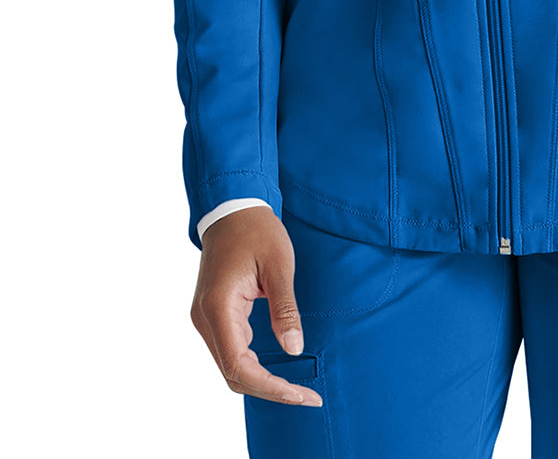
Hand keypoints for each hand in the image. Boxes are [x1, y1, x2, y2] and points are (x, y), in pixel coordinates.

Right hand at [190, 205, 322, 407]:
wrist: (232, 207)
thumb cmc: (257, 229)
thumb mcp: (279, 264)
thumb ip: (285, 309)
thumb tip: (294, 349)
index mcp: (218, 306)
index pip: (238, 365)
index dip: (270, 387)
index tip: (301, 395)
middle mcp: (205, 318)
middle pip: (233, 373)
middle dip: (269, 390)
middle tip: (306, 396)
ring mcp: (205, 318)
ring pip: (230, 366)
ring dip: (261, 379)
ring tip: (297, 387)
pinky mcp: (212, 315)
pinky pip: (231, 350)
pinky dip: (253, 364)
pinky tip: (277, 366)